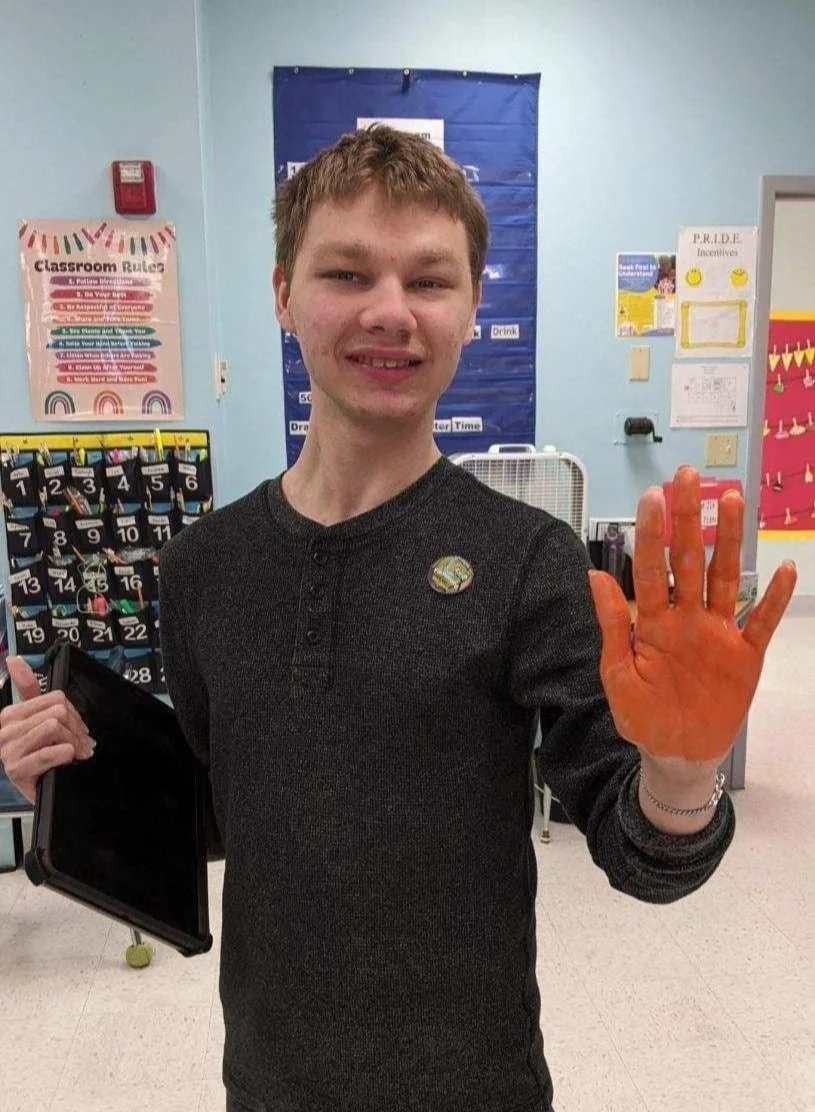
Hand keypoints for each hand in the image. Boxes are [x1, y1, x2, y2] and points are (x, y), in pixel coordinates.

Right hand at [0, 656, 94, 803]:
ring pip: (55, 727)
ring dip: (73, 743)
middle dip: (76, 730)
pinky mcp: (16, 769)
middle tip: (81, 745)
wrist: (39, 791)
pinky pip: (51, 751)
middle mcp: (5, 730)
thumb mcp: (36, 722)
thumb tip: (14, 660)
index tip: (77, 729)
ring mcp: (8, 750)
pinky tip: (66, 761)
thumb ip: (28, 688)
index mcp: (10, 715)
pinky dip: (65, 755)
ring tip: (75, 754)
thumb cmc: (39, 757)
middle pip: (58, 712)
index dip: (74, 714)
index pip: (55, 698)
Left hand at [588, 466, 796, 765]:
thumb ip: (612, 624)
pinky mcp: (745, 656)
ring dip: (729, 540)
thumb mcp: (618, 673)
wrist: (677, 752)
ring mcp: (718, 633)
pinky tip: (783, 570)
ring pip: (726, 577)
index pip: (652, 568)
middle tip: (688, 476)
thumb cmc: (643, 714)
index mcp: (654, 621)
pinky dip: (773, 599)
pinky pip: (762, 622)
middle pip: (690, 559)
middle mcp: (687, 617)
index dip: (652, 533)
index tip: (652, 496)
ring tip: (732, 500)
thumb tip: (593, 574)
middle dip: (688, 517)